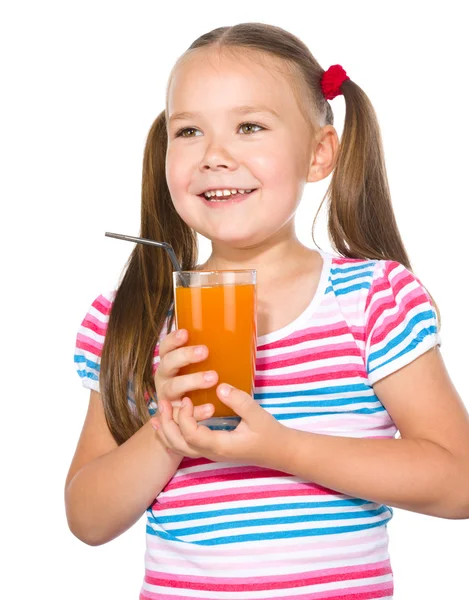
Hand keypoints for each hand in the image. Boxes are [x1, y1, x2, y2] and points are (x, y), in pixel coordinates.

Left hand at [150, 383, 286, 467]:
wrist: (280, 452)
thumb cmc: (270, 434)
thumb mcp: (258, 415)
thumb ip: (239, 401)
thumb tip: (220, 387)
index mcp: (221, 445)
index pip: (192, 435)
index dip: (184, 417)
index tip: (187, 398)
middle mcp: (211, 453)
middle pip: (178, 444)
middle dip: (166, 424)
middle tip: (162, 403)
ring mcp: (210, 453)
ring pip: (179, 448)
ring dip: (165, 431)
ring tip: (157, 413)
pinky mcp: (211, 449)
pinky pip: (185, 446)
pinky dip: (172, 435)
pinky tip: (167, 423)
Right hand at [153, 328, 216, 426]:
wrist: (182, 414)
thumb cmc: (194, 381)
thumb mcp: (196, 366)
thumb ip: (206, 354)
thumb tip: (234, 334)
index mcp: (168, 362)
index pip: (165, 347)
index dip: (173, 339)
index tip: (186, 333)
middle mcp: (163, 378)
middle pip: (167, 364)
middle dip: (185, 356)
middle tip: (205, 351)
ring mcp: (166, 397)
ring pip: (173, 387)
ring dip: (192, 381)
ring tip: (213, 378)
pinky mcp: (174, 415)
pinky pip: (183, 414)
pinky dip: (197, 411)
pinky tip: (211, 408)